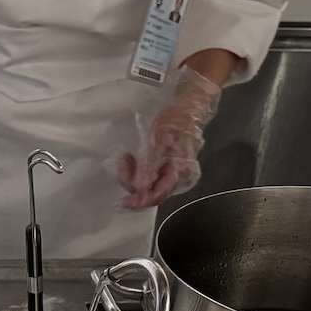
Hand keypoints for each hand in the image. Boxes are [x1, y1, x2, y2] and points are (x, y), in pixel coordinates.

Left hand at [117, 66, 222, 210]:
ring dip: (132, 174)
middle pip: (150, 192)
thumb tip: (140, 188)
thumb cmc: (176, 121)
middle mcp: (176, 177)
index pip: (156, 196)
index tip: (121, 202)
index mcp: (179, 172)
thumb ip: (150, 165)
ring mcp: (170, 173)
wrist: (189, 108)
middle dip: (132, 181)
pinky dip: (137, 169)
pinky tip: (130, 159)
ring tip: (126, 158)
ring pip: (147, 184)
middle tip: (123, 161)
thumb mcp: (159, 140)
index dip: (138, 201)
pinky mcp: (165, 168)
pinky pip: (148, 176)